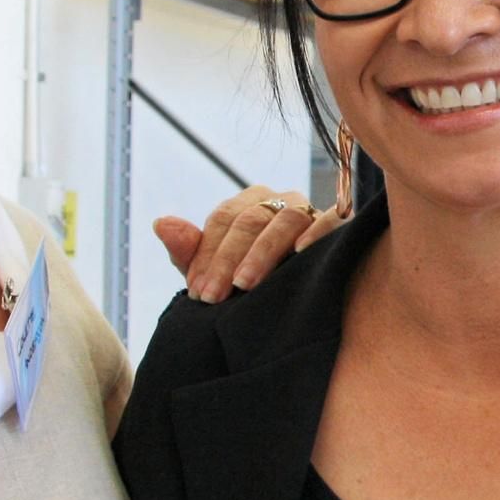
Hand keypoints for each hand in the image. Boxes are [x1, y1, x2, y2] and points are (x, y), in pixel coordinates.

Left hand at [155, 186, 344, 301]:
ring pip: (285, 219)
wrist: (303, 299)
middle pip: (250, 220)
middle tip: (213, 297)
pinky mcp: (339, 223)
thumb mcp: (218, 273)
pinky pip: (328, 220)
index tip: (197, 291)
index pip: (223, 219)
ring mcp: (310, 210)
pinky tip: (300, 253)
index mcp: (249, 204)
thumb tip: (160, 223)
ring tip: (246, 284)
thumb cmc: (255, 282)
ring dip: (263, 251)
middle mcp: (279, 200)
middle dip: (227, 260)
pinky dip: (315, 233)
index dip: (207, 254)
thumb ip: (189, 251)